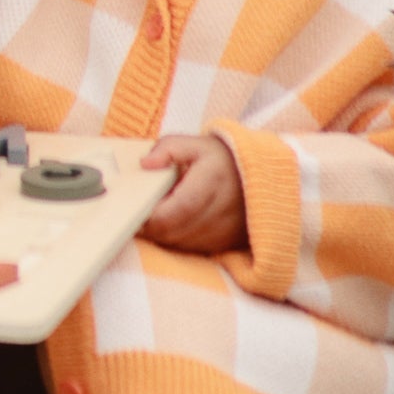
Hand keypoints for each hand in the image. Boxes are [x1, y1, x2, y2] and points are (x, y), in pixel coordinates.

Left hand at [138, 133, 245, 252]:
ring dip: (162, 233)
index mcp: (212, 181)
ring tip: (160, 211)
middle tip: (140, 209)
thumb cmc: (218, 159)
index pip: (174, 210)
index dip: (150, 214)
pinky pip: (189, 249)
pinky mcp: (224, 245)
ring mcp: (224, 231)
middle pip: (171, 231)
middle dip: (149, 224)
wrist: (259, 177)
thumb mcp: (193, 144)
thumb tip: (145, 164)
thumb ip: (166, 149)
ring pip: (178, 243)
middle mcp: (221, 211)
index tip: (134, 206)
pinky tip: (175, 222)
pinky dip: (176, 238)